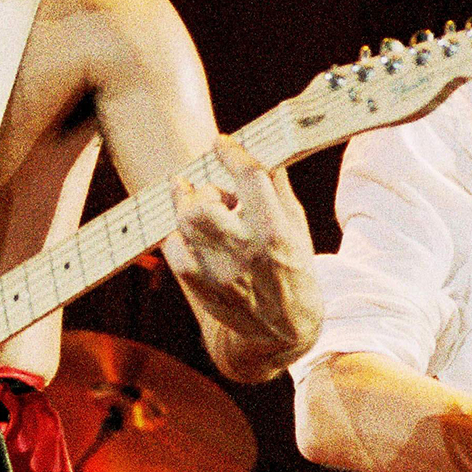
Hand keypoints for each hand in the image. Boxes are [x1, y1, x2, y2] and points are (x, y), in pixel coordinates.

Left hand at [161, 135, 323, 378]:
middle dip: (208, 191)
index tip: (221, 142)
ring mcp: (220, 273)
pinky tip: (193, 237)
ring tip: (205, 211)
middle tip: (220, 197)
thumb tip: (261, 151)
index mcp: (277, 233)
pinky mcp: (201, 288)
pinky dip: (180, 235)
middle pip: (205, 203)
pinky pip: (173, 248)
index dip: (232, 154)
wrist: (285, 329)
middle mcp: (247, 253)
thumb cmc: (295, 271)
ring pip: (185, 223)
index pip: (250, 179)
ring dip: (191, 208)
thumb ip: (278, 189)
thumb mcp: (298, 228)